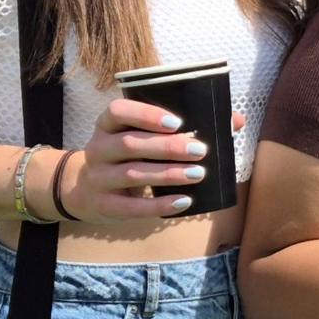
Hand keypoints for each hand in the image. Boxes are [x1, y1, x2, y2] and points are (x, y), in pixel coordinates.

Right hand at [51, 95, 226, 225]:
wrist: (82, 190)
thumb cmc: (125, 156)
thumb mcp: (140, 137)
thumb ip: (183, 127)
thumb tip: (236, 121)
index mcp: (107, 125)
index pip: (119, 112)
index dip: (147, 115)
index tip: (177, 121)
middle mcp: (98, 148)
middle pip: (131, 144)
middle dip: (167, 147)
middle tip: (200, 150)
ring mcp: (98, 178)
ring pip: (133, 174)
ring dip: (168, 174)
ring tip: (198, 173)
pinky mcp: (103, 205)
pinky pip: (132, 207)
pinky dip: (159, 205)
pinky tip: (184, 202)